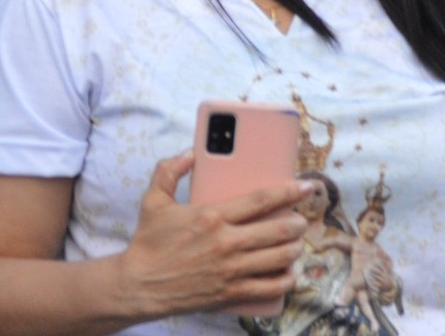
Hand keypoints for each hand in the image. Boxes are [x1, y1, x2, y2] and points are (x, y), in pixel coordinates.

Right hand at [115, 153, 312, 317]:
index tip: (307, 186)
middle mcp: (226, 242)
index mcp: (212, 216)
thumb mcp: (153, 200)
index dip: (290, 191)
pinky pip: (267, 287)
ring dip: (294, 249)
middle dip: (297, 224)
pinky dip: (285, 280)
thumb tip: (189, 151)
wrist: (136, 286)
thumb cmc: (147, 243)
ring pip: (277, 257)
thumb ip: (169, 171)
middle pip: (277, 230)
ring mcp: (229, 269)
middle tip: (302, 220)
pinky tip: (290, 274)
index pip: (262, 199)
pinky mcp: (229, 292)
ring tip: (297, 244)